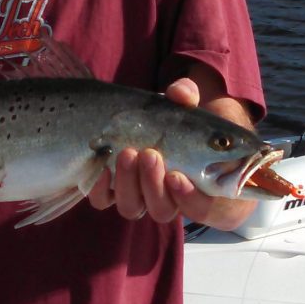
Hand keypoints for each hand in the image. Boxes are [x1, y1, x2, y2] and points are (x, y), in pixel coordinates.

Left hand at [87, 76, 257, 230]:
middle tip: (149, 155)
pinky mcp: (117, 190)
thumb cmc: (187, 122)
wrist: (162, 124)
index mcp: (202, 188)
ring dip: (128, 184)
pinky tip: (103, 164)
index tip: (176, 176)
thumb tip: (179, 93)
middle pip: (161, 209)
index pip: (200, 208)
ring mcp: (142, 197)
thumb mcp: (192, 106)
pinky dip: (101, 187)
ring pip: (132, 207)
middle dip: (152, 185)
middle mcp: (171, 199)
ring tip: (126, 154)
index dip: (188, 198)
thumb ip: (189, 97)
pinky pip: (105, 200)